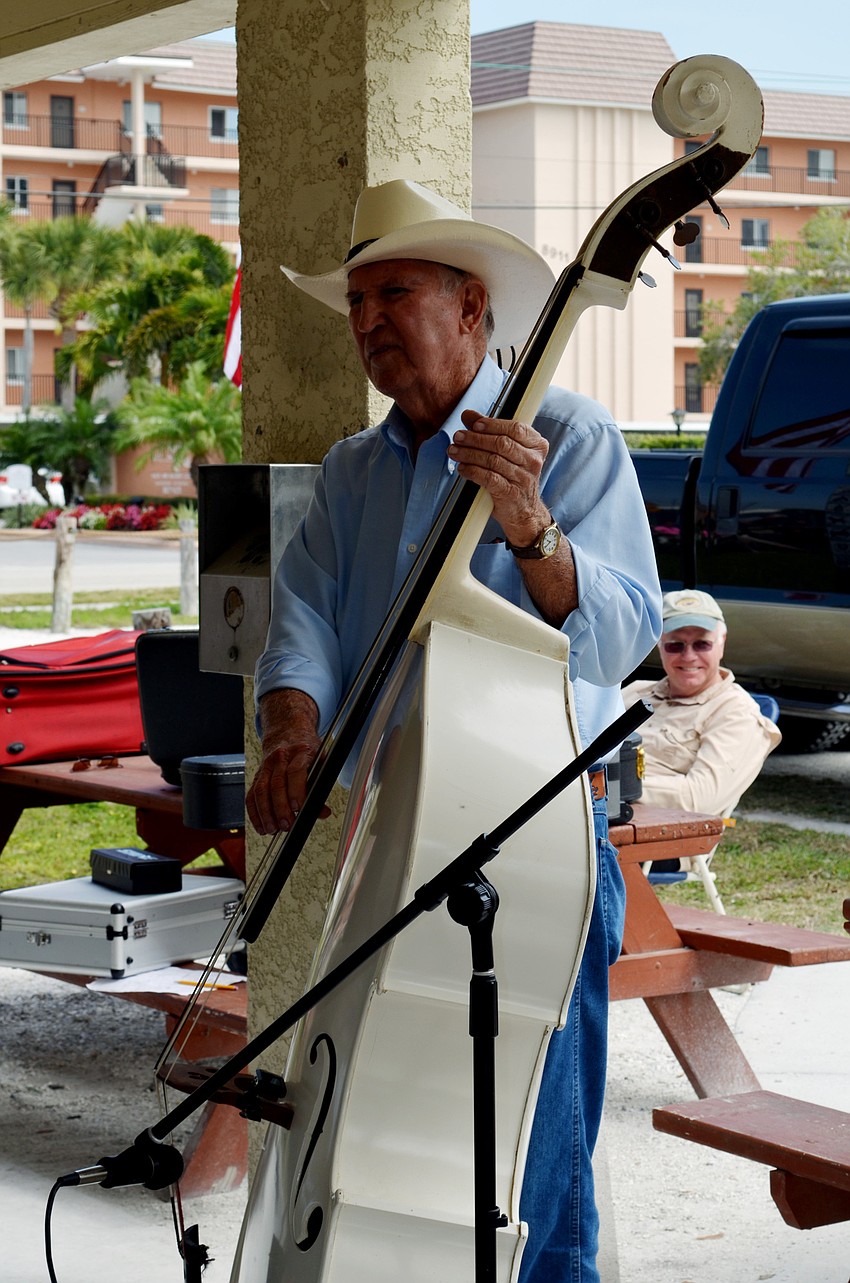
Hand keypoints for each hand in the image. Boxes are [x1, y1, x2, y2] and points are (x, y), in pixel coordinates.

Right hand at [246, 689, 329, 834]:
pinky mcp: (258, 775)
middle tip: (286, 826)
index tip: (297, 808)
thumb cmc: (307, 751)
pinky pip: (252, 795)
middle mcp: (281, 757)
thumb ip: (321, 787)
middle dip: (280, 808)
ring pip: (261, 790)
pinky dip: (255, 813)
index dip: (296, 790)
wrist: (288, 732)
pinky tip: (261, 826)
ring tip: (273, 830)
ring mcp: (266, 766)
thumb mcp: (320, 762)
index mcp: (301, 752)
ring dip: (266, 813)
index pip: (296, 771)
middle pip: (276, 784)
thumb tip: (322, 812)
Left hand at [448, 409, 549, 544]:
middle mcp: (533, 461)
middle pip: (502, 443)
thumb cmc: (515, 478)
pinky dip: (472, 471)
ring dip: (469, 454)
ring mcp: (524, 478)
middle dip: (476, 439)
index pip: (515, 428)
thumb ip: (491, 431)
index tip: (474, 424)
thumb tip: (468, 415)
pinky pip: (488, 478)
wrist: (525, 512)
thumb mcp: (509, 452)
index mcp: (537, 446)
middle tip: (458, 437)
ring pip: (493, 460)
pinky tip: (462, 468)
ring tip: (454, 451)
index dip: (493, 424)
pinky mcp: (511, 493)